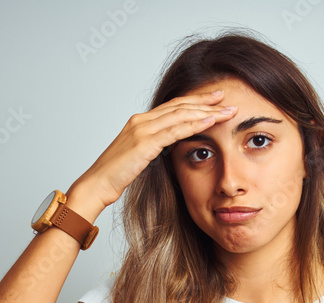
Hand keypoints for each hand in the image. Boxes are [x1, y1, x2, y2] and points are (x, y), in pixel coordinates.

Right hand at [75, 89, 235, 208]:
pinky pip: (175, 130)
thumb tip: (168, 147)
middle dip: (205, 101)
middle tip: (225, 97)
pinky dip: (195, 124)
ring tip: (226, 109)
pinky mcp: (144, 142)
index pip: (173, 106)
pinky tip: (210, 121)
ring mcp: (142, 129)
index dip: (195, 100)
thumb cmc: (115, 175)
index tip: (213, 98)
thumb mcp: (138, 157)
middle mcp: (142, 120)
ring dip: (206, 111)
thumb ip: (153, 147)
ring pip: (181, 114)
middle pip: (180, 105)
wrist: (97, 184)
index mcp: (140, 122)